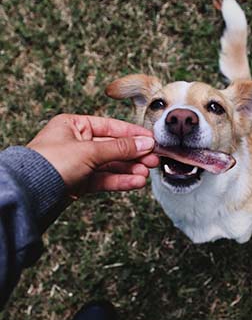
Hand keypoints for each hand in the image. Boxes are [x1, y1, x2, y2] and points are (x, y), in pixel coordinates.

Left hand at [27, 114, 158, 195]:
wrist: (28, 194)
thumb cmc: (50, 163)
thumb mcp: (90, 150)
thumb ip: (120, 147)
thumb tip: (145, 143)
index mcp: (74, 125)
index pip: (111, 126)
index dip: (133, 134)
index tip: (151, 140)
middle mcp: (77, 142)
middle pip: (113, 147)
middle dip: (134, 154)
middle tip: (153, 159)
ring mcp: (79, 163)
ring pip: (111, 164)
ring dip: (130, 169)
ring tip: (146, 174)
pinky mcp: (80, 182)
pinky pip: (105, 178)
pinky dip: (120, 180)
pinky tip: (135, 182)